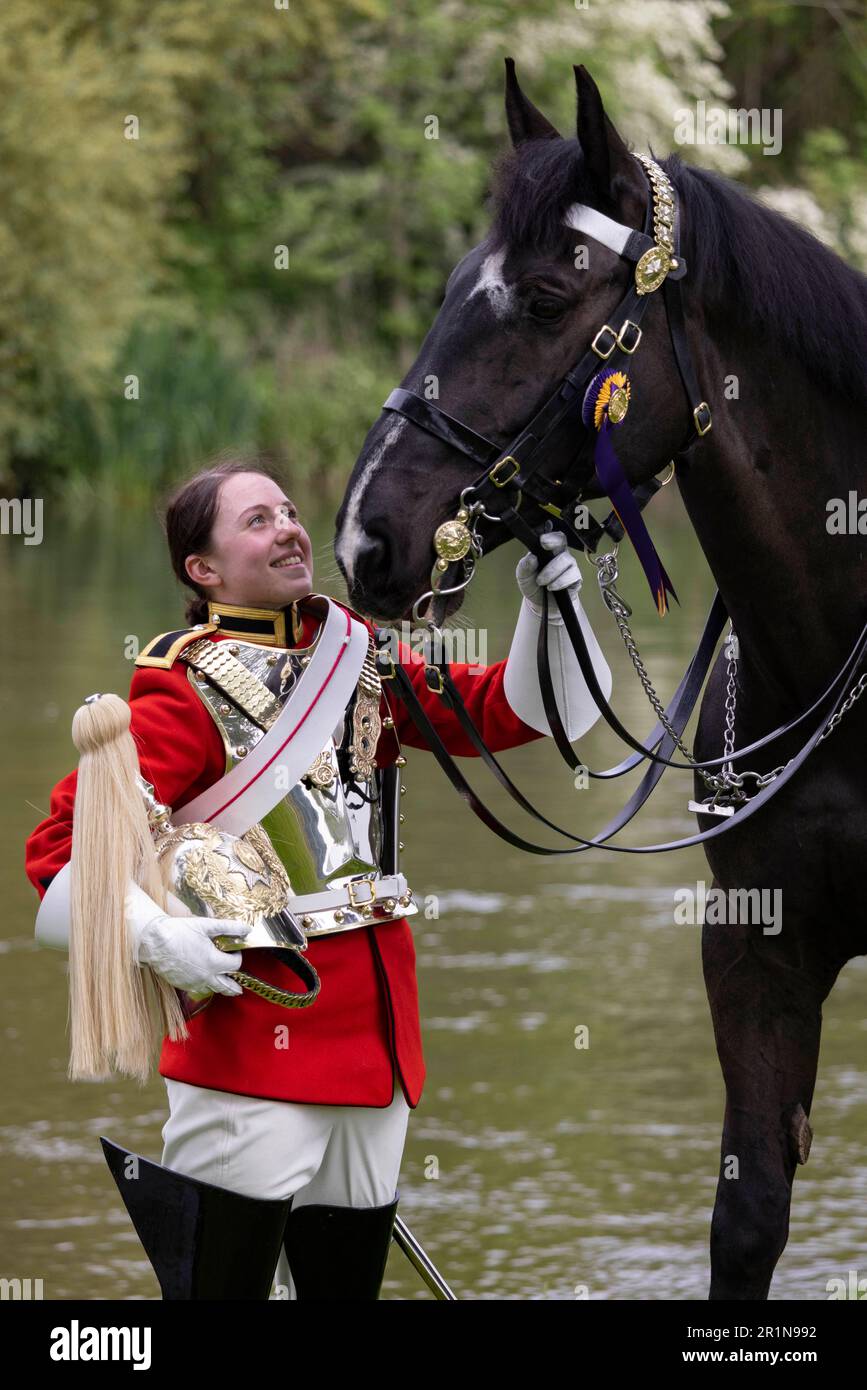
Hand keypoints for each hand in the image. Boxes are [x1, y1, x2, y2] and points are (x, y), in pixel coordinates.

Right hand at [137, 914, 251, 996]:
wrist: (154, 942)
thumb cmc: (179, 932)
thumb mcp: (207, 926)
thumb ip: (229, 928)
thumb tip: (247, 929)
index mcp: (213, 962)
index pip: (235, 965)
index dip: (237, 957)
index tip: (233, 950)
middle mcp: (205, 977)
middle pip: (227, 987)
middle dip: (235, 985)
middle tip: (240, 986)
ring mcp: (193, 983)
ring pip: (213, 990)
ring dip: (221, 986)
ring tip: (226, 986)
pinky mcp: (183, 984)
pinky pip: (199, 989)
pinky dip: (205, 986)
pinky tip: (205, 979)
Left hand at [515, 531, 581, 608]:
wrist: (540, 603)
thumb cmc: (533, 584)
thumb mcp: (523, 576)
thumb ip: (525, 566)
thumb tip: (531, 557)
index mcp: (549, 550)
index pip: (555, 537)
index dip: (551, 537)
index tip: (542, 541)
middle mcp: (561, 555)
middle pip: (563, 544)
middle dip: (553, 549)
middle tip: (539, 559)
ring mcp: (570, 567)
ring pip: (568, 561)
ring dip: (552, 572)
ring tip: (541, 582)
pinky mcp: (576, 579)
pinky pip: (573, 576)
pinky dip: (560, 582)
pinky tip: (551, 587)